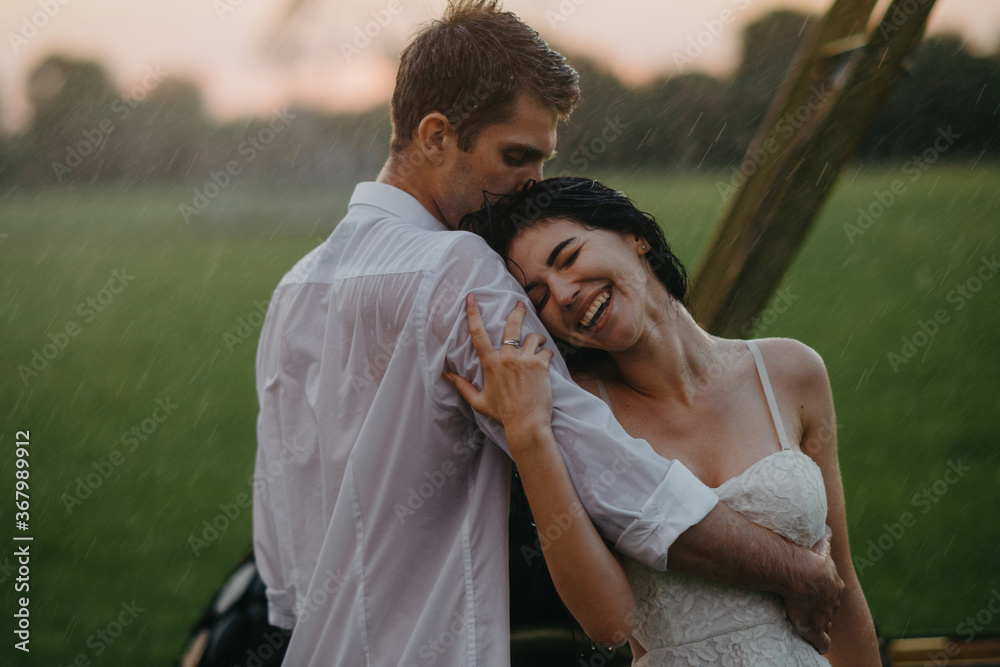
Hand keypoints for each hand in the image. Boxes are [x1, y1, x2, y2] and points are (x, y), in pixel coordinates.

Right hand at [443, 295, 554, 435]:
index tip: (471, 297)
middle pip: (512, 325)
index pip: (478, 333)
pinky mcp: (541, 365)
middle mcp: (507, 357)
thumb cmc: (503, 414)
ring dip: (537, 340)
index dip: (473, 313)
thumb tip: (445, 376)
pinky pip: (546, 351)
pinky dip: (546, 355)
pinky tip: (545, 364)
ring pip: (533, 337)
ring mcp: (525, 359)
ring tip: (538, 346)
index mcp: (490, 363)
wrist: (527, 424)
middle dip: (517, 311)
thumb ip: (462, 386)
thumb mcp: (479, 401)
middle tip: (521, 304)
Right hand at [784, 526, 842, 652]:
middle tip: (810, 606)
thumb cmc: (806, 556)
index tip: (814, 590)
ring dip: (820, 622)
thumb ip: (826, 539)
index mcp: (834, 583)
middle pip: (831, 606)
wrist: (801, 572)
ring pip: (826, 621)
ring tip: (809, 622)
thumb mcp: (821, 544)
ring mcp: (826, 615)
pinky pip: (821, 641)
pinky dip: (821, 643)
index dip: (823, 591)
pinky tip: (820, 645)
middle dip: (823, 606)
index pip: (832, 590)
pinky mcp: (815, 628)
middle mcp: (833, 599)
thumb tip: (830, 528)